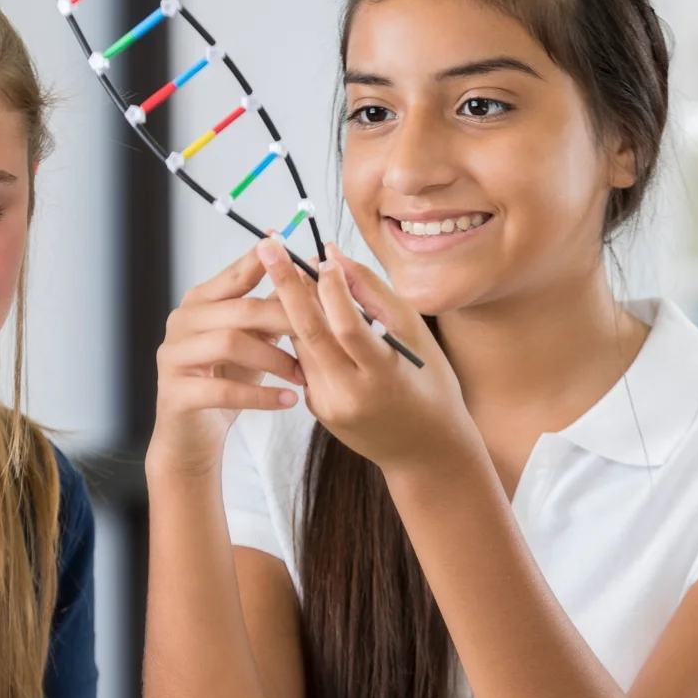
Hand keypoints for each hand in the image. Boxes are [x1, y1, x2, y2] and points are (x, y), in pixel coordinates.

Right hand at [147, 246, 302, 477]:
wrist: (190, 436)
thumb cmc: (224, 381)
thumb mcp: (251, 340)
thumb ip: (269, 310)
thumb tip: (307, 276)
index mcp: (199, 302)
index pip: (235, 275)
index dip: (265, 263)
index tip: (295, 253)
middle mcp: (181, 322)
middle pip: (240, 309)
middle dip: (285, 320)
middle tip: (321, 335)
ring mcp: (173, 356)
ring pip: (230, 344)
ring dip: (275, 359)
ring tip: (303, 375)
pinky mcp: (176, 392)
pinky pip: (223, 390)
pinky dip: (261, 396)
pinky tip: (288, 400)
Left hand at [257, 239, 471, 472]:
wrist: (424, 450)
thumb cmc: (429, 384)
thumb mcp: (414, 335)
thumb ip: (374, 294)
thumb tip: (335, 257)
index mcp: (382, 375)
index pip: (347, 326)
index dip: (332, 289)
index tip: (320, 256)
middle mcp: (349, 394)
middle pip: (308, 333)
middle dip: (285, 286)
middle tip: (268, 247)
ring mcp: (328, 405)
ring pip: (300, 345)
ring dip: (293, 306)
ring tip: (288, 271)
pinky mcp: (317, 409)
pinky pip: (305, 362)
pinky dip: (304, 334)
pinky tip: (307, 313)